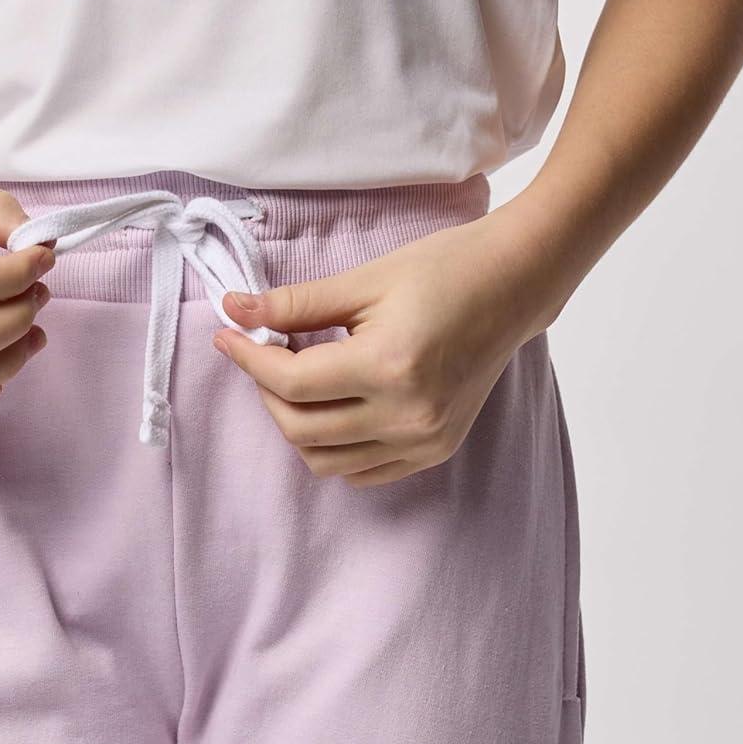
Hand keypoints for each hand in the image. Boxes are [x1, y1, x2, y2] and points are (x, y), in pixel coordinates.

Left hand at [213, 210, 550, 484]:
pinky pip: (361, 472)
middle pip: (301, 429)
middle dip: (268, 394)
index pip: (292, 384)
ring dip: (296, 426)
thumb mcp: (364, 280)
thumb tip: (234, 310)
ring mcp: (422, 441)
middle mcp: (407, 416)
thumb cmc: (444, 271)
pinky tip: (334, 408)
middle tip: (266, 354)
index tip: (229, 337)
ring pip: (325, 462)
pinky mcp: (433, 452)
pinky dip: (334, 448)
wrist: (514, 287)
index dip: (250, 360)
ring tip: (300, 382)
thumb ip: (296, 304)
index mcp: (389, 367)